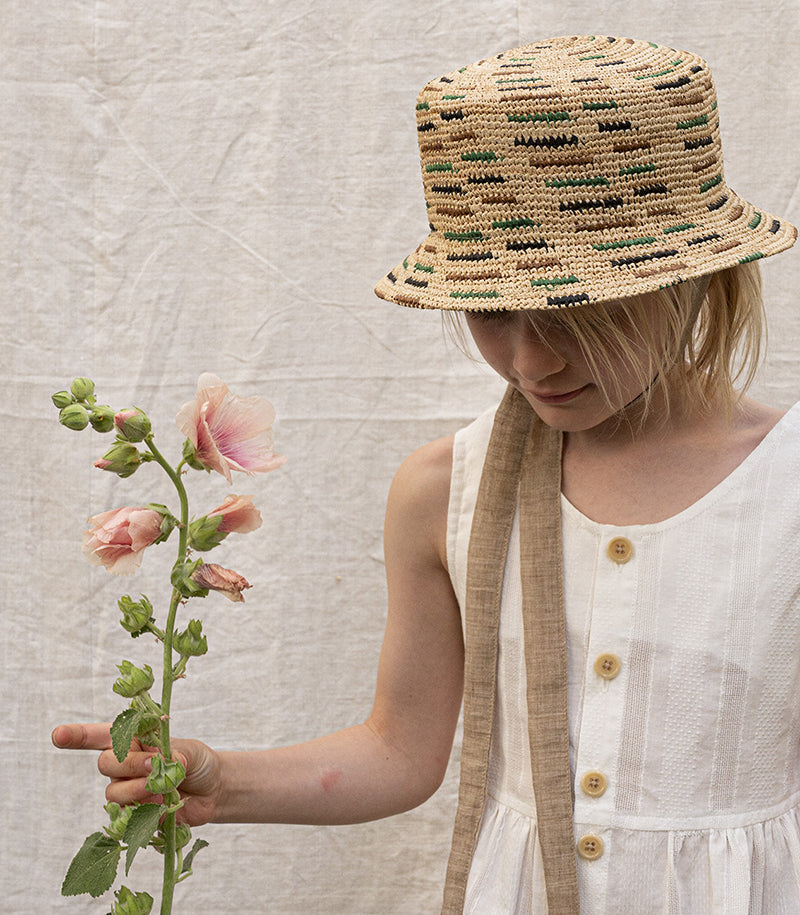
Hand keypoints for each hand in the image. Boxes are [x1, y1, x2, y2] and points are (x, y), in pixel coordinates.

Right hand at [51, 723, 221, 826]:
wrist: (212, 790)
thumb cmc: (196, 761)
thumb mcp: (190, 750)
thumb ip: (174, 755)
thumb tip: (163, 764)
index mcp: (133, 740)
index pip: (99, 736)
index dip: (76, 735)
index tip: (58, 735)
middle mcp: (123, 765)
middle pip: (105, 764)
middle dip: (129, 764)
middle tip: (155, 765)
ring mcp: (126, 790)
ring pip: (114, 792)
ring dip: (138, 789)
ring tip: (162, 787)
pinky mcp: (134, 814)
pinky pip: (127, 816)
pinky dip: (147, 810)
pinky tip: (164, 804)